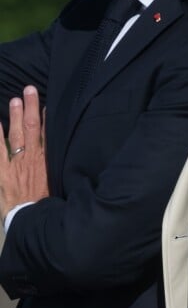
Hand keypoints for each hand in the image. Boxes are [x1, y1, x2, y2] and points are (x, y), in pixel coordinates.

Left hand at [0, 86, 48, 220]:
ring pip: (16, 135)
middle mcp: (33, 158)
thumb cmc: (47, 203)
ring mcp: (17, 163)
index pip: (48, 135)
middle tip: (30, 89)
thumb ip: (55, 170)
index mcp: (47, 162)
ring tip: (14, 99)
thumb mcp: (56, 185)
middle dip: (31, 108)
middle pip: (33, 128)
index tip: (46, 104)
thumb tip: (61, 158)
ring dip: (16, 116)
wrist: (33, 218)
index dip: (47, 118)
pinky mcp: (2, 171)